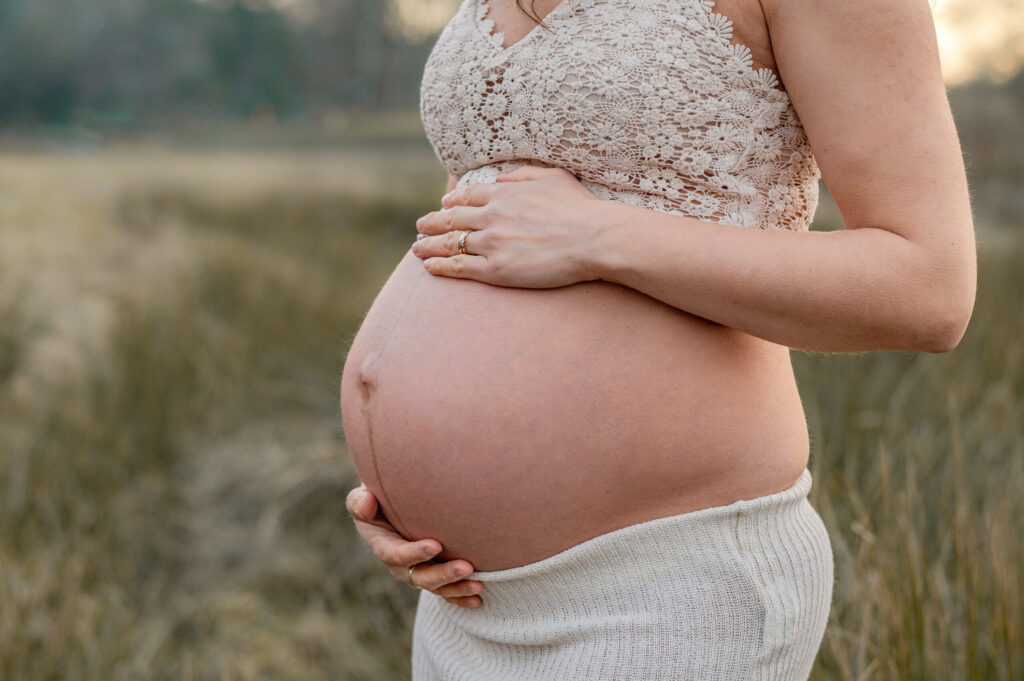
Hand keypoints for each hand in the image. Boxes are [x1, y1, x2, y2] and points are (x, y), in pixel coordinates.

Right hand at [345, 483, 484, 607]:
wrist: (394, 504)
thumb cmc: (380, 496)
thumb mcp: (363, 497)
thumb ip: (360, 501)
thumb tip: (365, 505)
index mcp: (382, 544)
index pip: (394, 554)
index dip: (413, 553)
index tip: (436, 545)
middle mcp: (399, 564)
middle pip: (419, 576)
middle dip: (442, 574)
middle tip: (465, 567)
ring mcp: (417, 571)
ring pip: (436, 586)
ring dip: (456, 587)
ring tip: (478, 584)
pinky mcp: (432, 573)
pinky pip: (445, 591)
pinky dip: (460, 597)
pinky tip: (477, 599)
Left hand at [411, 165, 604, 287]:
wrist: (593, 237)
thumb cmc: (580, 207)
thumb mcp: (552, 177)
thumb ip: (522, 176)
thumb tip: (499, 180)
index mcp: (503, 194)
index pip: (467, 196)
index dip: (452, 201)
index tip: (443, 204)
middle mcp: (491, 216)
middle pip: (451, 219)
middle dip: (432, 223)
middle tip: (420, 227)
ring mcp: (492, 244)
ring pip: (451, 243)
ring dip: (429, 245)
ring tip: (416, 248)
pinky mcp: (497, 270)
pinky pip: (460, 267)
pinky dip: (441, 266)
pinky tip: (428, 266)